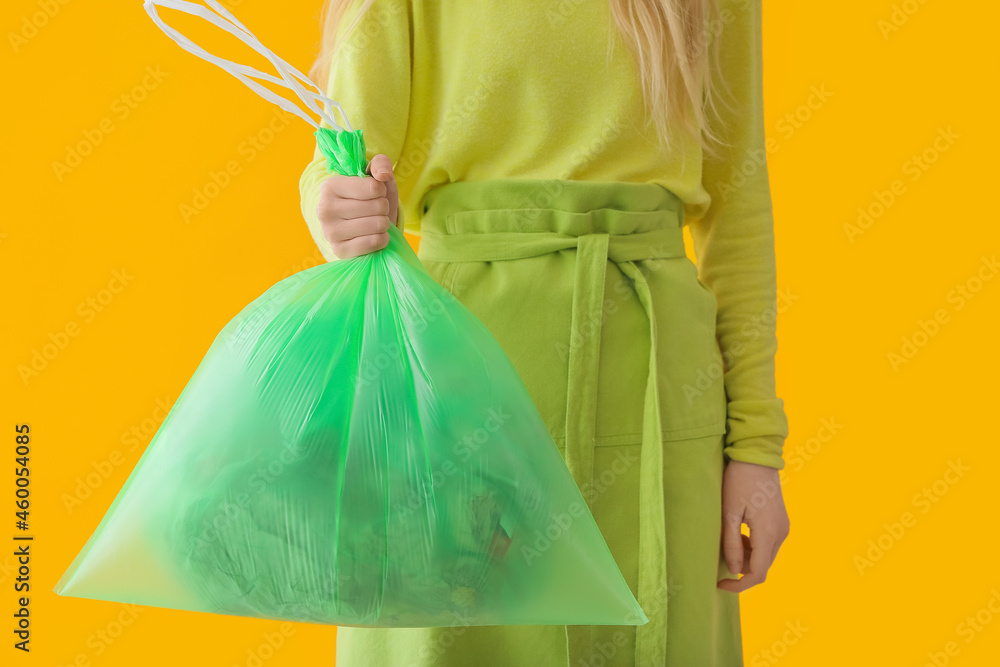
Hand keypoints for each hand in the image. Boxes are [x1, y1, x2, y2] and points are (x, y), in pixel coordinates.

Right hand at [316, 153, 400, 258]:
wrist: (357, 226)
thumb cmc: (367, 197)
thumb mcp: (374, 176)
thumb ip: (380, 164)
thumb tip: (383, 175)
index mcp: (330, 186)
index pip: (373, 187)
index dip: (381, 190)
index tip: (374, 192)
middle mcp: (325, 209)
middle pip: (378, 206)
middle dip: (383, 207)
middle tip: (374, 210)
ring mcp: (330, 232)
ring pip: (378, 225)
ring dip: (384, 223)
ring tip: (374, 222)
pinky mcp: (340, 251)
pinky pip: (376, 242)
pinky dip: (382, 239)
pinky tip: (372, 235)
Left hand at [717, 460, 789, 592]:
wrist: (757, 456)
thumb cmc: (739, 482)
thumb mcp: (729, 513)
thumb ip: (732, 544)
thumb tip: (734, 570)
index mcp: (768, 533)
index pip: (757, 574)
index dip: (739, 585)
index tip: (720, 584)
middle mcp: (781, 534)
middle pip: (763, 567)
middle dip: (742, 567)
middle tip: (723, 552)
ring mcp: (784, 528)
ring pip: (766, 556)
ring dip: (748, 556)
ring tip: (731, 536)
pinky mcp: (782, 522)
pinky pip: (769, 544)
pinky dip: (755, 546)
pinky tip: (741, 531)